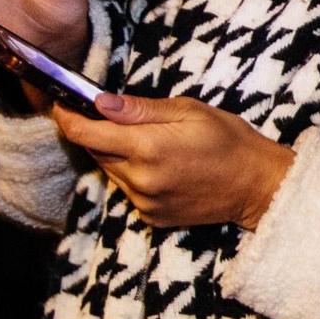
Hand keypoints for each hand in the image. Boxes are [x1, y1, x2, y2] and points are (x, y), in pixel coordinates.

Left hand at [52, 93, 294, 229]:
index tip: (62, 105)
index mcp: (148, 147)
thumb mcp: (189, 110)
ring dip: (118, 154)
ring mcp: (145, 202)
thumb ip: (140, 109)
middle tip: (117, 117)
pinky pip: (128, 190)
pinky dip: (134, 175)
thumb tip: (100, 102)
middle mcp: (140, 179)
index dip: (68, 117)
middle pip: (95, 152)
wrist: (257, 185)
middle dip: (98, 132)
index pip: (85, 134)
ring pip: (111, 171)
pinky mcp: (152, 216)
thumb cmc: (229, 139)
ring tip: (150, 142)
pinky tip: (162, 166)